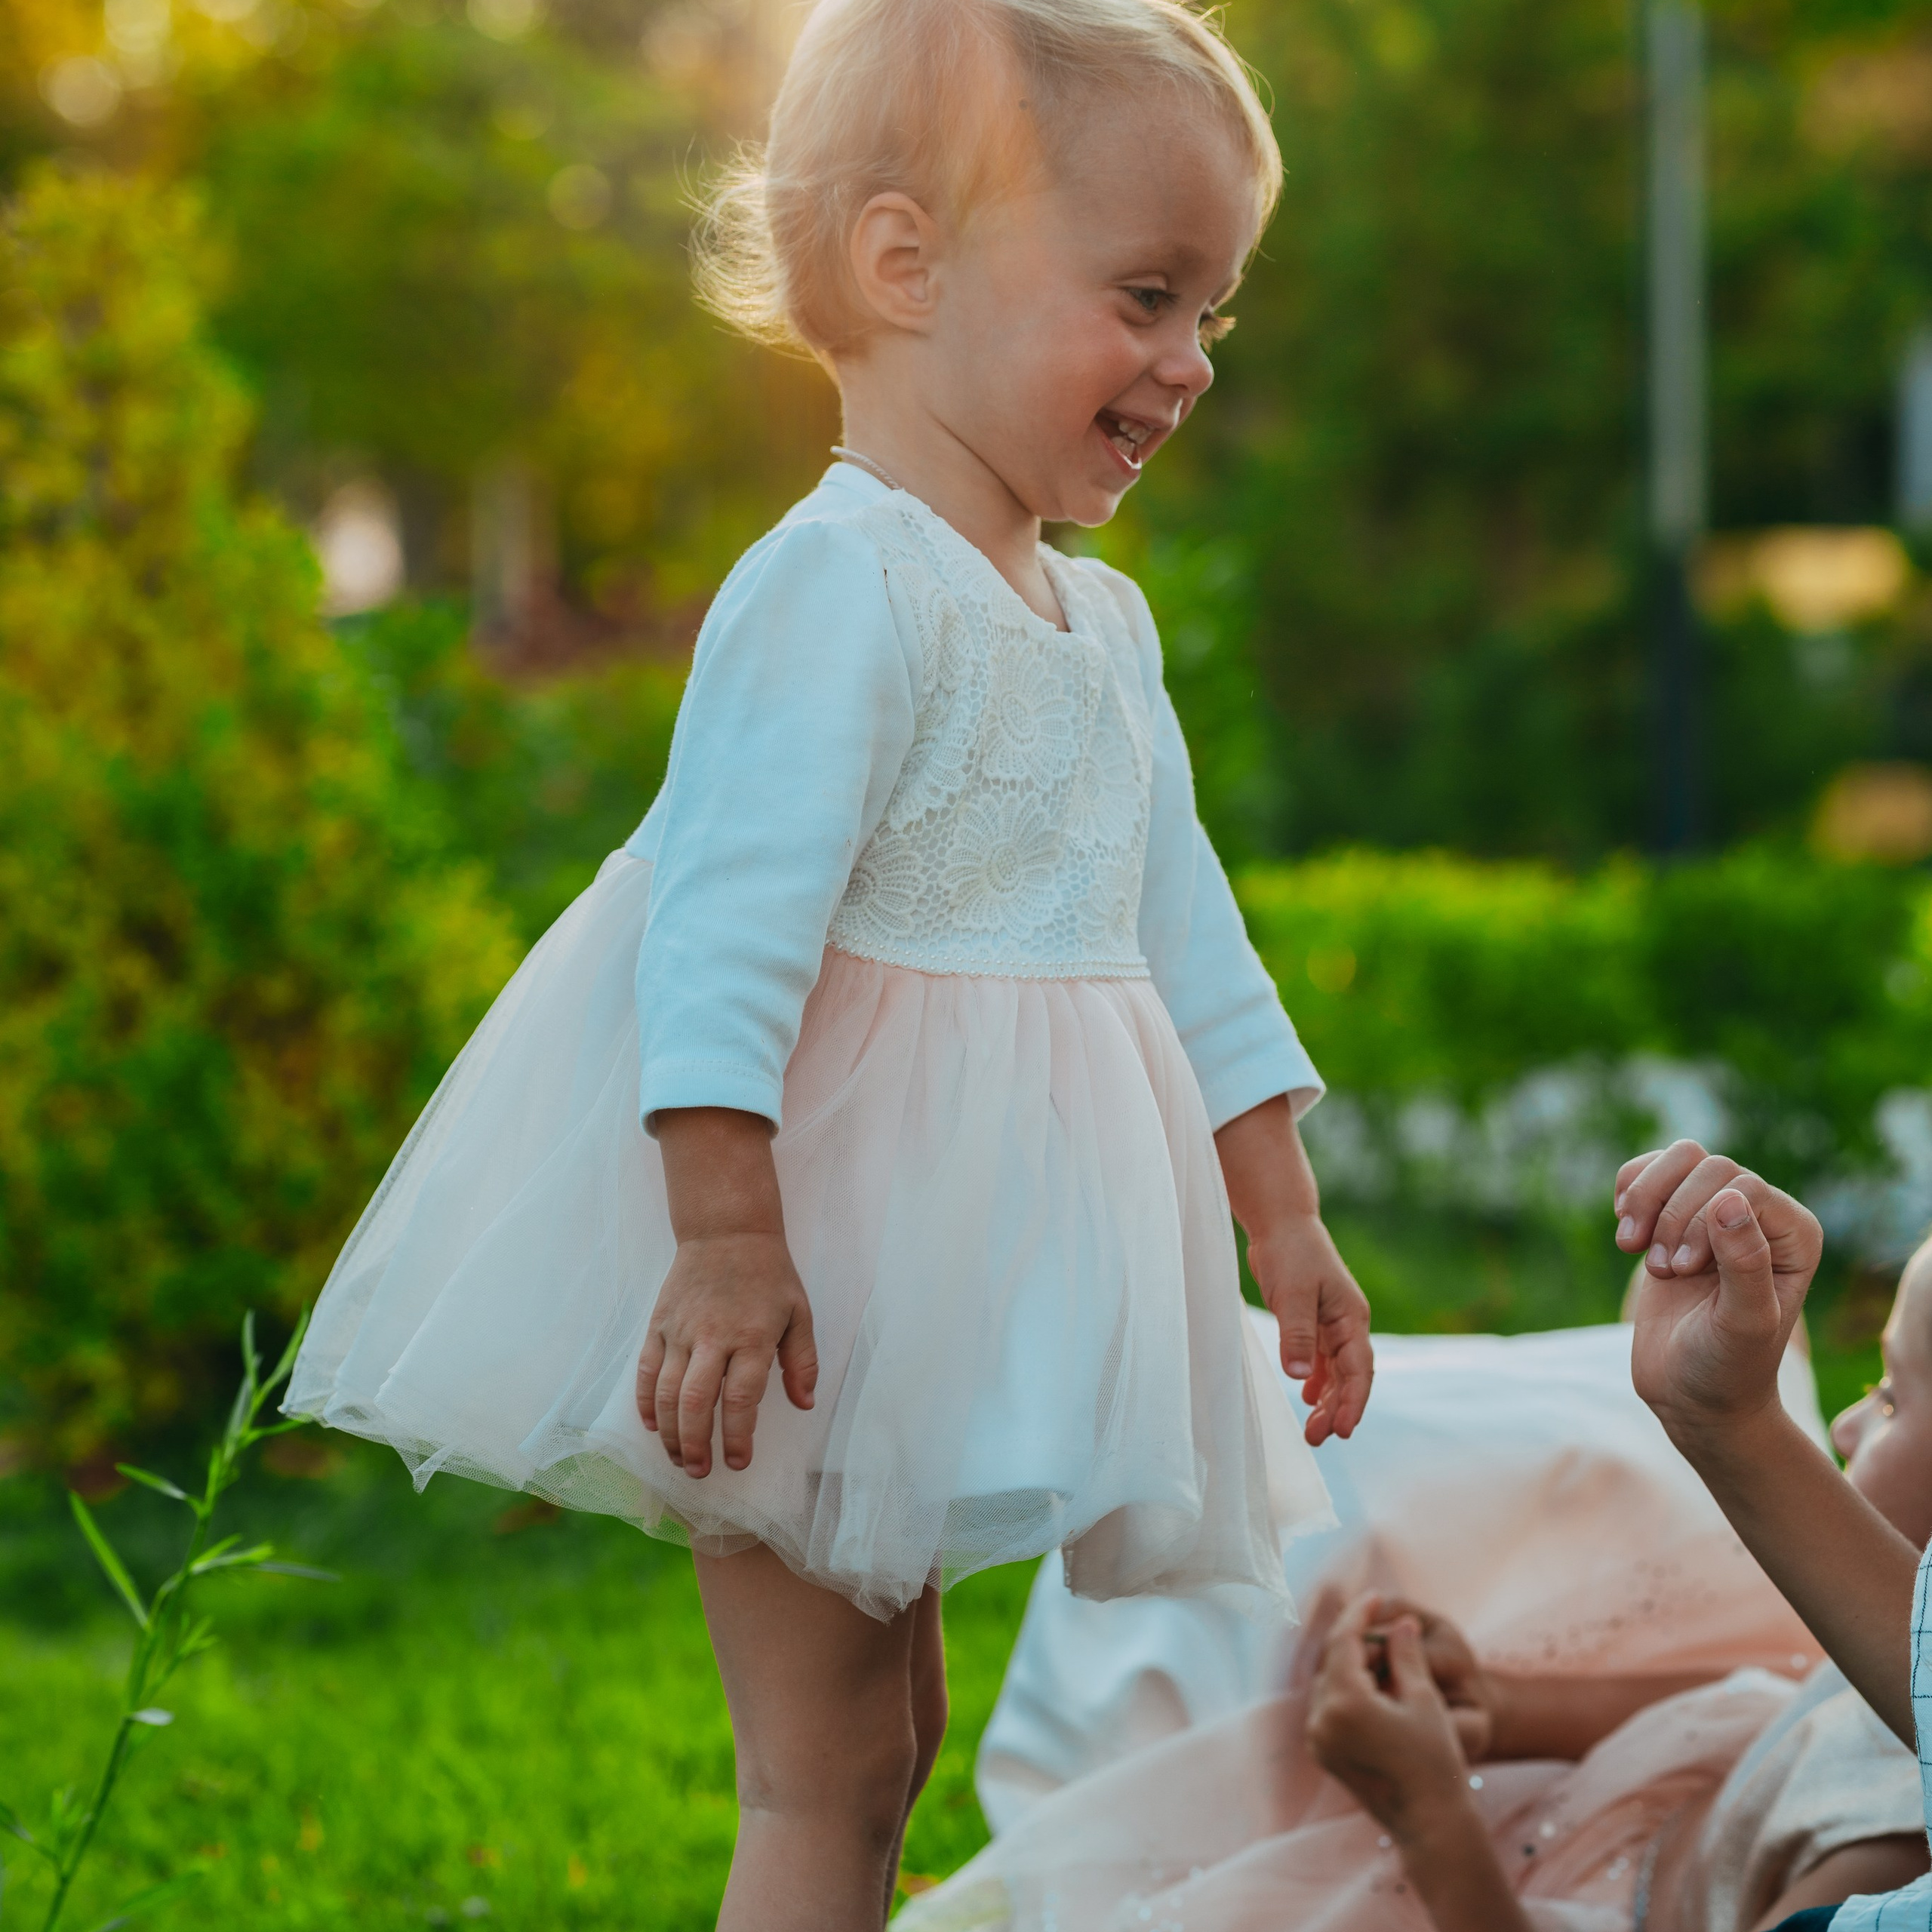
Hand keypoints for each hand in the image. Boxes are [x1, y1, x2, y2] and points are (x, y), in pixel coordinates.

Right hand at [638, 1232, 817, 1476]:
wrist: (726, 1230)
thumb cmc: (768, 1274)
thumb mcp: (799, 1312)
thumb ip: (802, 1361)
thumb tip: (805, 1403)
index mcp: (753, 1337)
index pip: (742, 1398)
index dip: (738, 1436)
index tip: (738, 1462)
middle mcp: (713, 1337)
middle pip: (696, 1402)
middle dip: (695, 1444)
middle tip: (699, 1471)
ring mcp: (680, 1331)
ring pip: (667, 1392)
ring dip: (669, 1433)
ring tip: (678, 1459)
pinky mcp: (659, 1325)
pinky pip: (647, 1370)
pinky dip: (646, 1401)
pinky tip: (651, 1425)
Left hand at [1246, 1213, 1373, 1445]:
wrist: (1281, 1223)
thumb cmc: (1291, 1252)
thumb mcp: (1292, 1294)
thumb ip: (1297, 1335)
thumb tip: (1299, 1378)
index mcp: (1351, 1318)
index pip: (1359, 1369)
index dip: (1353, 1402)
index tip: (1344, 1431)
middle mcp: (1346, 1324)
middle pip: (1349, 1376)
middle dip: (1338, 1410)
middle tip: (1317, 1439)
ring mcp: (1331, 1323)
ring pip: (1336, 1372)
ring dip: (1327, 1401)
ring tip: (1312, 1431)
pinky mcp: (1312, 1321)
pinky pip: (1321, 1359)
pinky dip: (1317, 1380)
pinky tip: (1308, 1399)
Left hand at [1306, 1592, 1474, 1841]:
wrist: (1430, 1824)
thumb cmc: (1435, 1761)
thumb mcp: (1423, 1699)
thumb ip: (1405, 1654)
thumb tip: (1397, 1621)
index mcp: (1343, 1703)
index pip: (1343, 1641)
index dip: (1359, 1614)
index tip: (1375, 1595)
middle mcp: (1320, 1720)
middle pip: (1332, 1661)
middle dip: (1356, 1639)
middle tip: (1386, 1626)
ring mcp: (1317, 1738)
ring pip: (1328, 1682)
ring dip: (1351, 1664)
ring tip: (1385, 1656)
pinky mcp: (1322, 1752)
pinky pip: (1327, 1705)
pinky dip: (1346, 1688)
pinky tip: (1373, 1683)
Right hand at [1614, 1141, 1819, 1446]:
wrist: (1690, 1393)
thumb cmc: (1728, 1367)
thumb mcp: (1743, 1323)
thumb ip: (1745, 1263)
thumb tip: (1729, 1198)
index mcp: (1794, 1235)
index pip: (1743, 1186)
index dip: (1702, 1219)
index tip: (1681, 1271)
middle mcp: (1761, 1216)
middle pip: (1708, 1166)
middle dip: (1672, 1214)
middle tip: (1663, 1270)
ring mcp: (1716, 1213)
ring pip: (1679, 1158)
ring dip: (1646, 1199)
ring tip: (1634, 1247)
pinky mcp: (1675, 1217)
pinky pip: (1650, 1171)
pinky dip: (1629, 1193)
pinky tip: (1627, 1235)